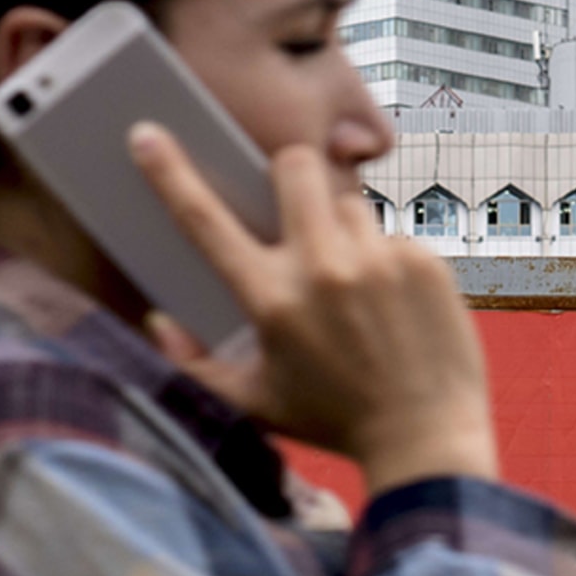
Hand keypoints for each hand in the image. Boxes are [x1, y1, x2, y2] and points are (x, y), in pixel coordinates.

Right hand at [128, 123, 498, 495]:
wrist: (426, 440)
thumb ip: (197, 365)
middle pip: (295, 166)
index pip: (207, 222)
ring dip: (343, 232)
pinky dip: (388, 263)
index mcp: (272, 300)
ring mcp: (379, 261)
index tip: (149, 135)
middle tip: (296, 210)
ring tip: (356, 288)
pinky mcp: (424, 263)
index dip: (171, 174)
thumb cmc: (335, 424)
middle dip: (289, 175)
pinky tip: (396, 309)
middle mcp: (323, 270)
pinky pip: (394, 237)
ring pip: (350, 204)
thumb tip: (159, 323)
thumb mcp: (256, 403)